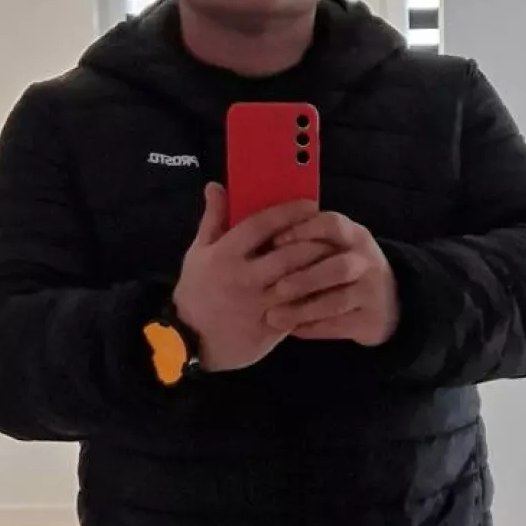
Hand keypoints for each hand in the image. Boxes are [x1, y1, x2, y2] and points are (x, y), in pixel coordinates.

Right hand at [173, 184, 329, 372]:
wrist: (190, 340)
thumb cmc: (196, 290)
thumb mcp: (198, 253)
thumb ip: (213, 219)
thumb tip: (217, 185)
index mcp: (225, 255)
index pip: (261, 226)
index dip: (288, 212)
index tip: (310, 204)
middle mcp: (243, 279)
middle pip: (288, 255)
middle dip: (314, 241)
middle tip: (332, 231)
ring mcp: (258, 306)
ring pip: (299, 284)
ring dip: (321, 269)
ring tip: (336, 255)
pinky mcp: (269, 329)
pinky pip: (299, 311)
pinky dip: (316, 298)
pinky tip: (328, 286)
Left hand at [264, 211, 400, 346]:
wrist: (388, 301)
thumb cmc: (345, 265)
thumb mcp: (337, 246)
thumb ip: (310, 240)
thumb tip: (264, 239)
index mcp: (355, 236)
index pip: (333, 225)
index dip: (304, 231)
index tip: (275, 242)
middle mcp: (367, 262)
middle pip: (338, 268)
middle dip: (304, 279)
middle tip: (275, 289)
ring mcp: (372, 293)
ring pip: (337, 302)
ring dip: (303, 310)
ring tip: (273, 317)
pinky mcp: (369, 321)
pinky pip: (337, 327)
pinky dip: (311, 329)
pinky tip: (289, 330)